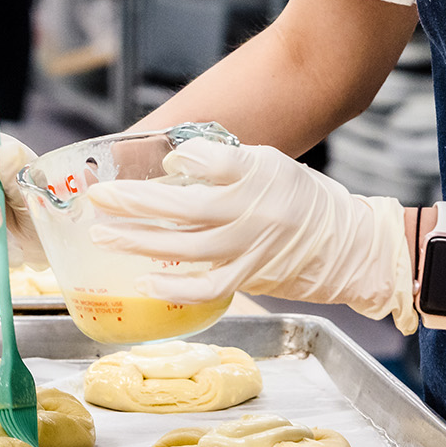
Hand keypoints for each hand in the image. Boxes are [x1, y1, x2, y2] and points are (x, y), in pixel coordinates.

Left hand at [87, 139, 418, 333]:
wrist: (347, 243)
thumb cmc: (298, 196)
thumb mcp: (267, 163)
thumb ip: (222, 164)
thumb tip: (168, 169)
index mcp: (257, 173)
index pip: (213, 161)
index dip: (184, 159)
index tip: (163, 160)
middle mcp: (251, 212)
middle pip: (184, 207)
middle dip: (135, 203)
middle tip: (99, 197)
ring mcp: (249, 248)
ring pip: (186, 248)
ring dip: (140, 242)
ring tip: (104, 234)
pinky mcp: (249, 277)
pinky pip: (207, 286)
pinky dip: (175, 287)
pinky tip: (145, 281)